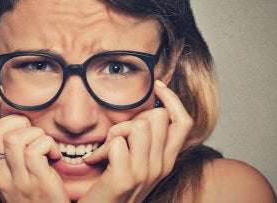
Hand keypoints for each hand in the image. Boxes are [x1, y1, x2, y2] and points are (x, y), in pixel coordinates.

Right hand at [0, 90, 69, 202]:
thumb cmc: (37, 196)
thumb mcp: (14, 175)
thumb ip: (9, 152)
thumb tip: (12, 118)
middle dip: (17, 119)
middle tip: (33, 131)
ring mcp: (16, 180)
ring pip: (15, 137)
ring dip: (35, 133)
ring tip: (45, 145)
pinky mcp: (37, 183)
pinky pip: (37, 148)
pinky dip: (50, 145)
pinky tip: (56, 156)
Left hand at [79, 81, 193, 202]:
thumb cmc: (112, 188)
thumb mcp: (137, 163)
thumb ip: (146, 141)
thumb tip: (150, 110)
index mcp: (166, 161)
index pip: (184, 122)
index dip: (173, 100)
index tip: (157, 88)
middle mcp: (160, 167)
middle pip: (158, 118)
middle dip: (133, 119)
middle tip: (116, 138)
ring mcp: (143, 174)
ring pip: (138, 126)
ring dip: (115, 133)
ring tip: (105, 150)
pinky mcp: (123, 180)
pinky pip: (116, 144)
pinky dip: (99, 149)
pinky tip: (92, 162)